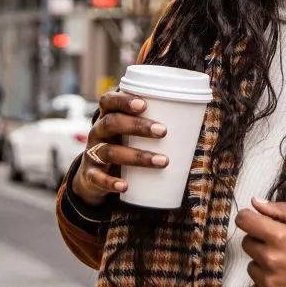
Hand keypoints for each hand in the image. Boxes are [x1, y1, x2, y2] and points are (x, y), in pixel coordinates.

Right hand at [70, 91, 168, 205]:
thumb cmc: (122, 145)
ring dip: (138, 156)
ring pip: (110, 151)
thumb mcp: (130, 133)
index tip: (144, 104)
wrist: (93, 176)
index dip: (123, 100)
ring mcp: (92, 153)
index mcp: (107, 117)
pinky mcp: (91, 174)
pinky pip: (98, 178)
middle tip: (163, 131)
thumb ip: (151, 122)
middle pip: (111, 123)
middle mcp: (97, 132)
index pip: (108, 101)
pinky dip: (111, 182)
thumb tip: (194, 114)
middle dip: (137, 126)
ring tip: (163, 161)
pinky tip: (125, 186)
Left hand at [237, 197, 285, 286]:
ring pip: (251, 267)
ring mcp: (270, 284)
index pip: (245, 221)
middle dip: (261, 242)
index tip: (253, 221)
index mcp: (282, 237)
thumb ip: (284, 210)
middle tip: (283, 247)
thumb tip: (256, 202)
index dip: (248, 218)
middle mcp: (272, 261)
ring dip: (264, 265)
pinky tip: (285, 284)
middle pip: (247, 243)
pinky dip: (264, 286)